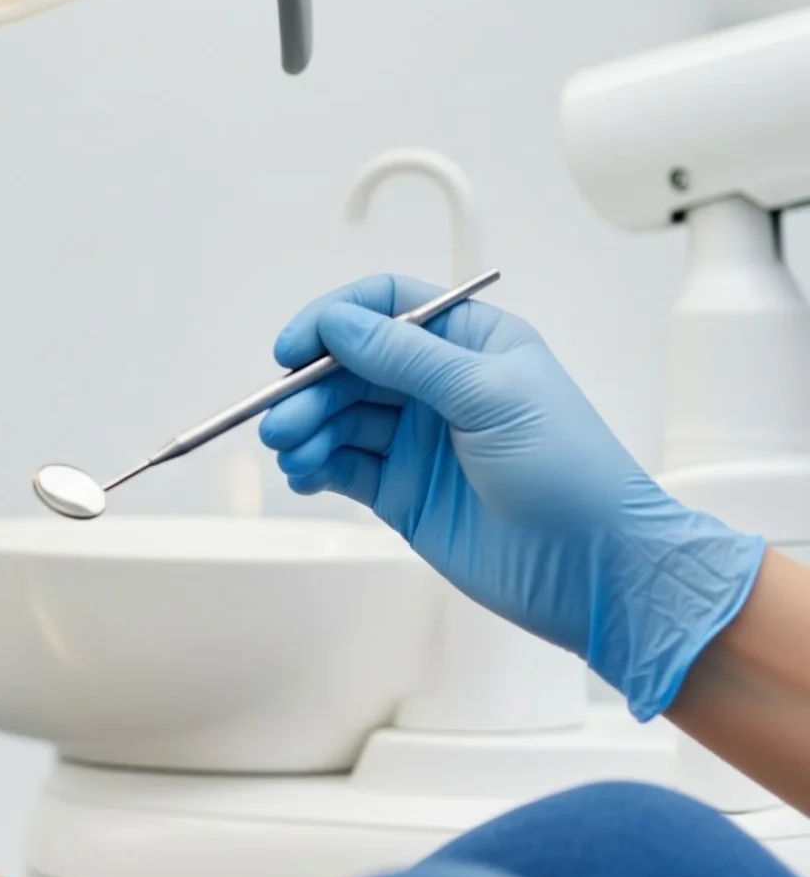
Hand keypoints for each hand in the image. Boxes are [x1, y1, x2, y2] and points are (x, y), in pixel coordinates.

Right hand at [258, 273, 765, 718]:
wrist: (594, 568)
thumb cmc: (570, 472)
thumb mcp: (490, 395)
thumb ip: (407, 357)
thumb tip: (338, 322)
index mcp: (471, 343)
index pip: (386, 307)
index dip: (333, 320)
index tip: (293, 349)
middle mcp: (440, 385)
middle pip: (349, 365)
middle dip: (308, 388)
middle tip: (282, 419)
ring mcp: (417, 440)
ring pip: (338, 416)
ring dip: (305, 429)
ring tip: (291, 452)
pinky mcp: (400, 490)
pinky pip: (340, 465)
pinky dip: (313, 466)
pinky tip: (303, 474)